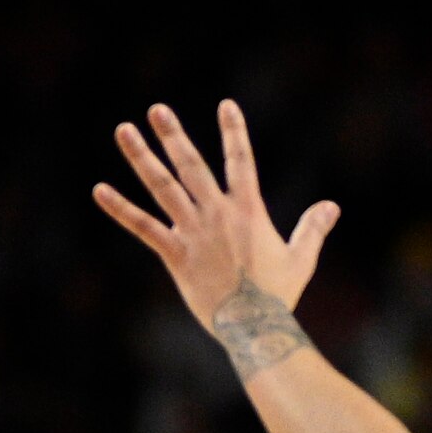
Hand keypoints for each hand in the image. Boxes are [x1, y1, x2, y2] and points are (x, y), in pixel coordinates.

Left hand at [94, 100, 342, 381]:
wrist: (254, 326)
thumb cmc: (279, 296)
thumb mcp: (301, 259)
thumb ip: (312, 228)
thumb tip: (332, 206)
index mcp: (248, 212)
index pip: (241, 162)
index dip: (234, 132)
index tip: (226, 106)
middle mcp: (217, 215)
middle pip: (191, 166)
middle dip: (173, 135)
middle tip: (157, 109)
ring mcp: (193, 232)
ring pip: (162, 187)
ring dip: (141, 157)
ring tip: (123, 130)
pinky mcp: (175, 254)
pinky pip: (143, 227)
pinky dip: (121, 209)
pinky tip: (99, 189)